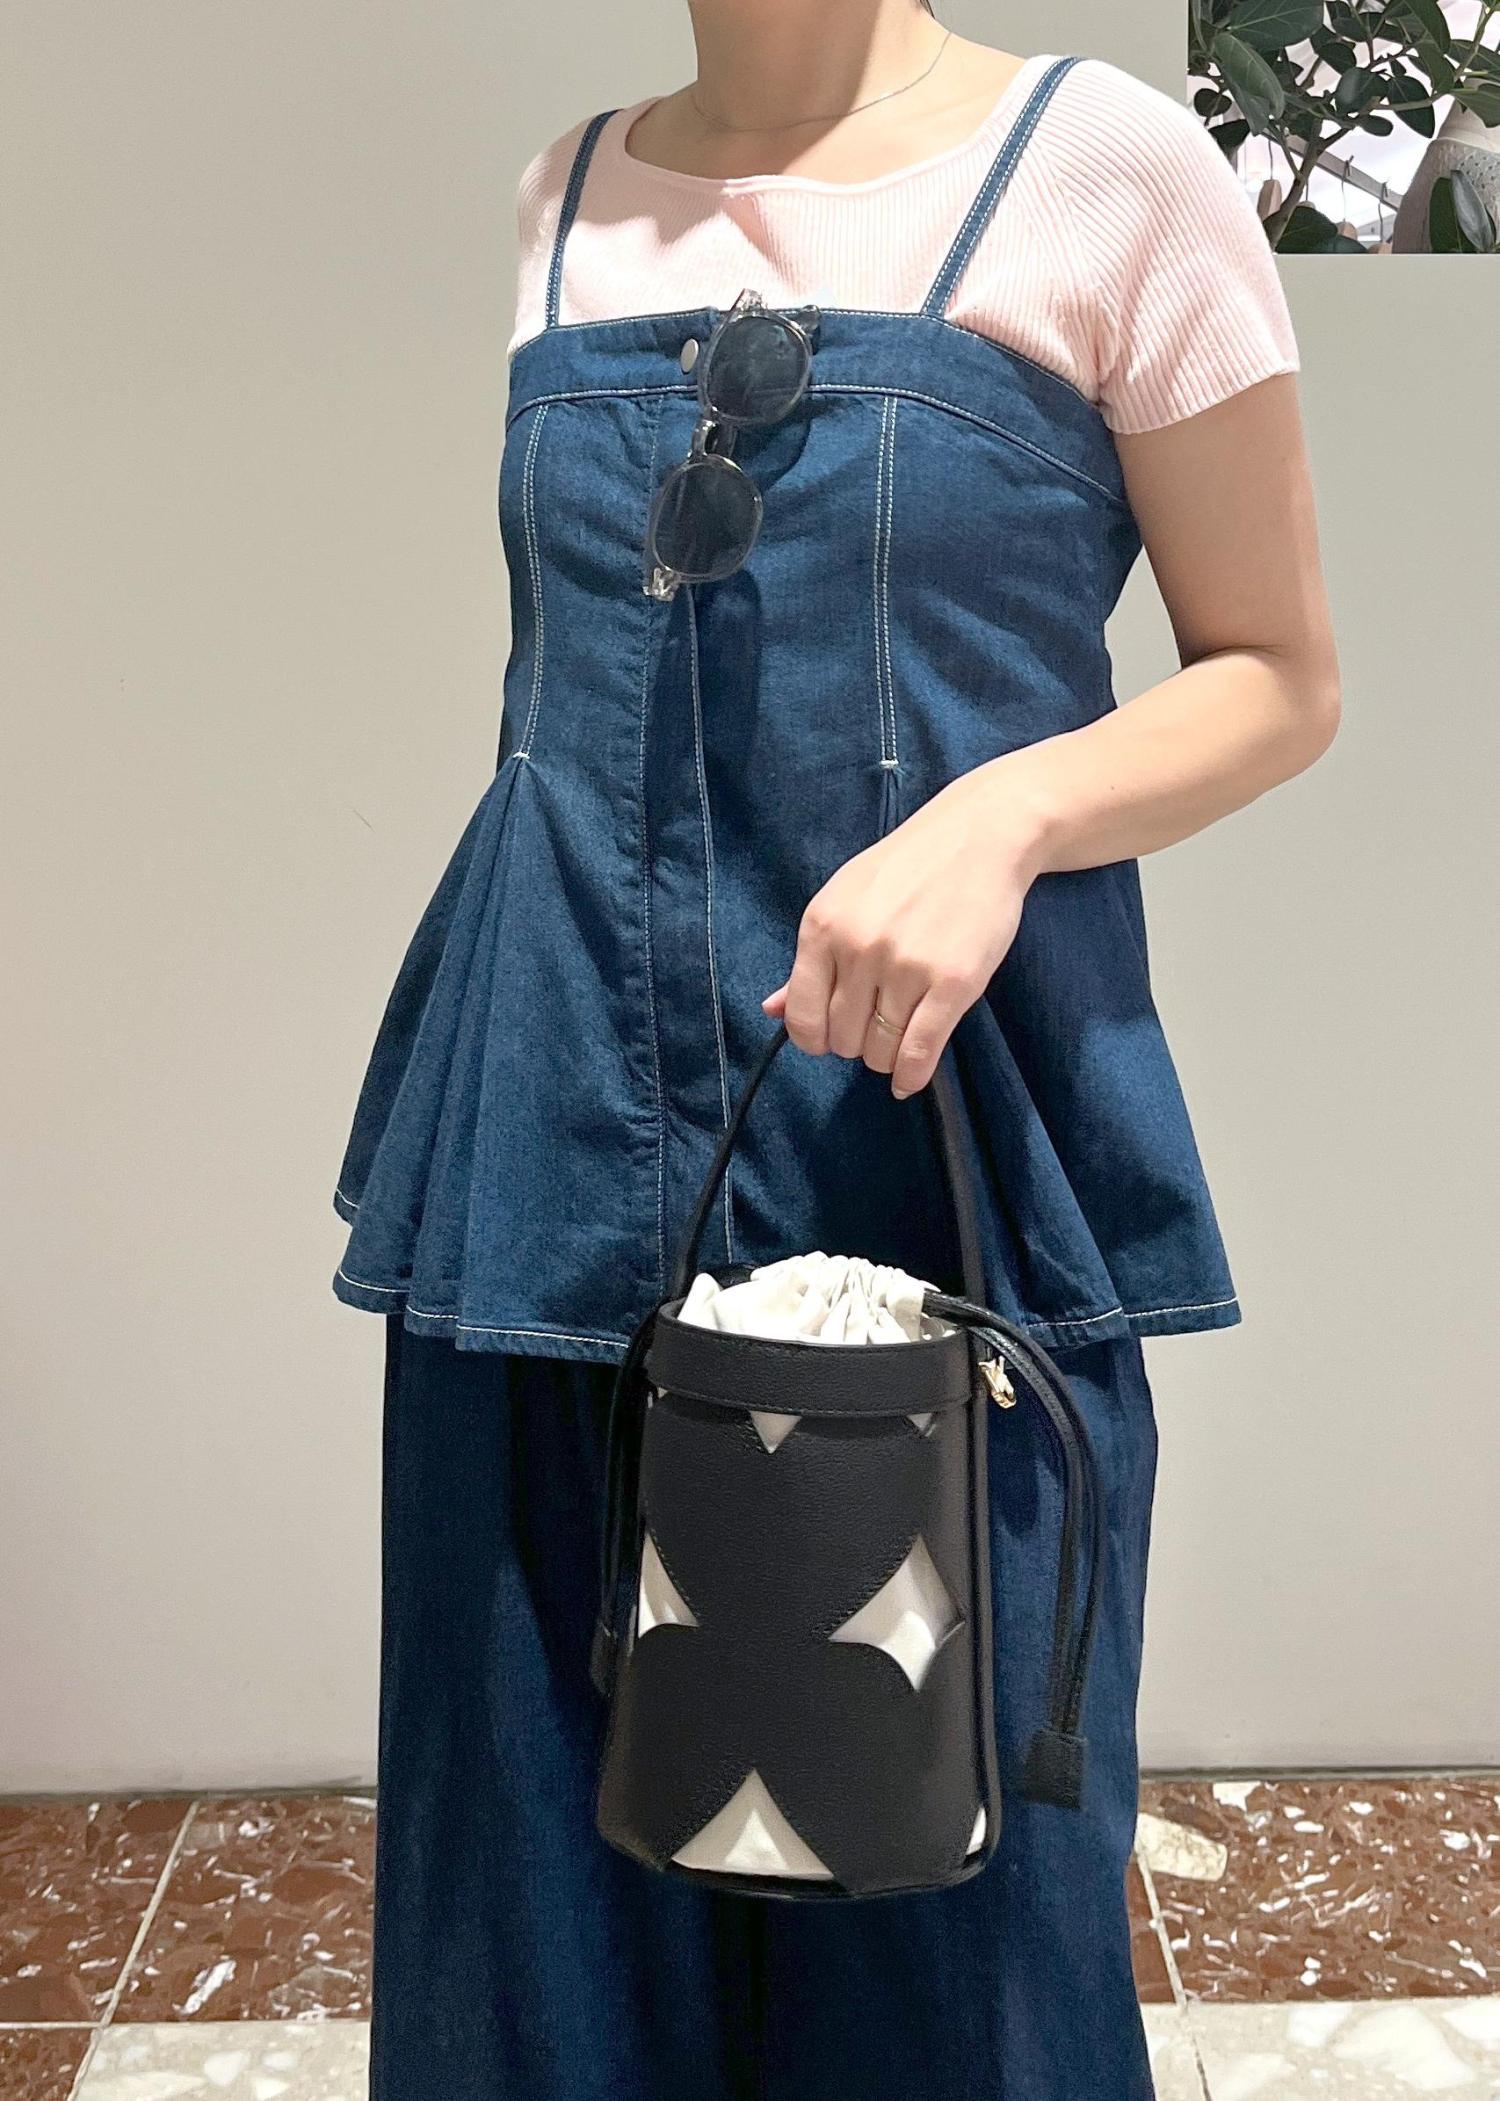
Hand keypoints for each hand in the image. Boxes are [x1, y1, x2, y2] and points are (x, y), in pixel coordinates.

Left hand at [760, 765, 1047, 1096]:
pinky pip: (920, 1051)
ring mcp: (906, 966)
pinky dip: (912, 1075)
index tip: (830, 1038)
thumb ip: (811, 960)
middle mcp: (859, 948)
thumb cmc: (909, 868)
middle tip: (875, 1026)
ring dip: (886, 1057)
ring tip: (898, 1037)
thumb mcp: (844, 900)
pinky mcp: (953, 982)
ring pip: (880, 1049)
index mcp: (823, 927)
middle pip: (842, 1038)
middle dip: (856, 1044)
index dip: (814, 1039)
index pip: (802, 1016)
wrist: (979, 836)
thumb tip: (771, 1011)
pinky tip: (910, 1079)